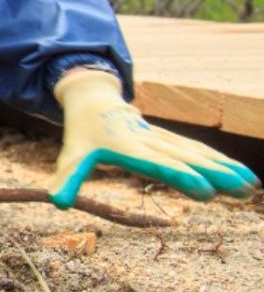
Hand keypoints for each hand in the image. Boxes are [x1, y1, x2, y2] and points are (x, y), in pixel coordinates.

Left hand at [48, 70, 259, 207]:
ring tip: (251, 187)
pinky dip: (221, 161)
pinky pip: (198, 150)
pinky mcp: (170, 138)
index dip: (181, 176)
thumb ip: (66, 179)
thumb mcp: (71, 155)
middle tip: (242, 190)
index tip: (205, 191)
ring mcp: (162, 137)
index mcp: (127, 146)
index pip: (157, 163)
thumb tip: (57, 203)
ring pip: (197, 153)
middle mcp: (149, 140)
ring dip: (225, 168)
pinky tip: (243, 175)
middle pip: (186, 158)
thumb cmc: (83, 133)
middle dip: (215, 173)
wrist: (94, 99)